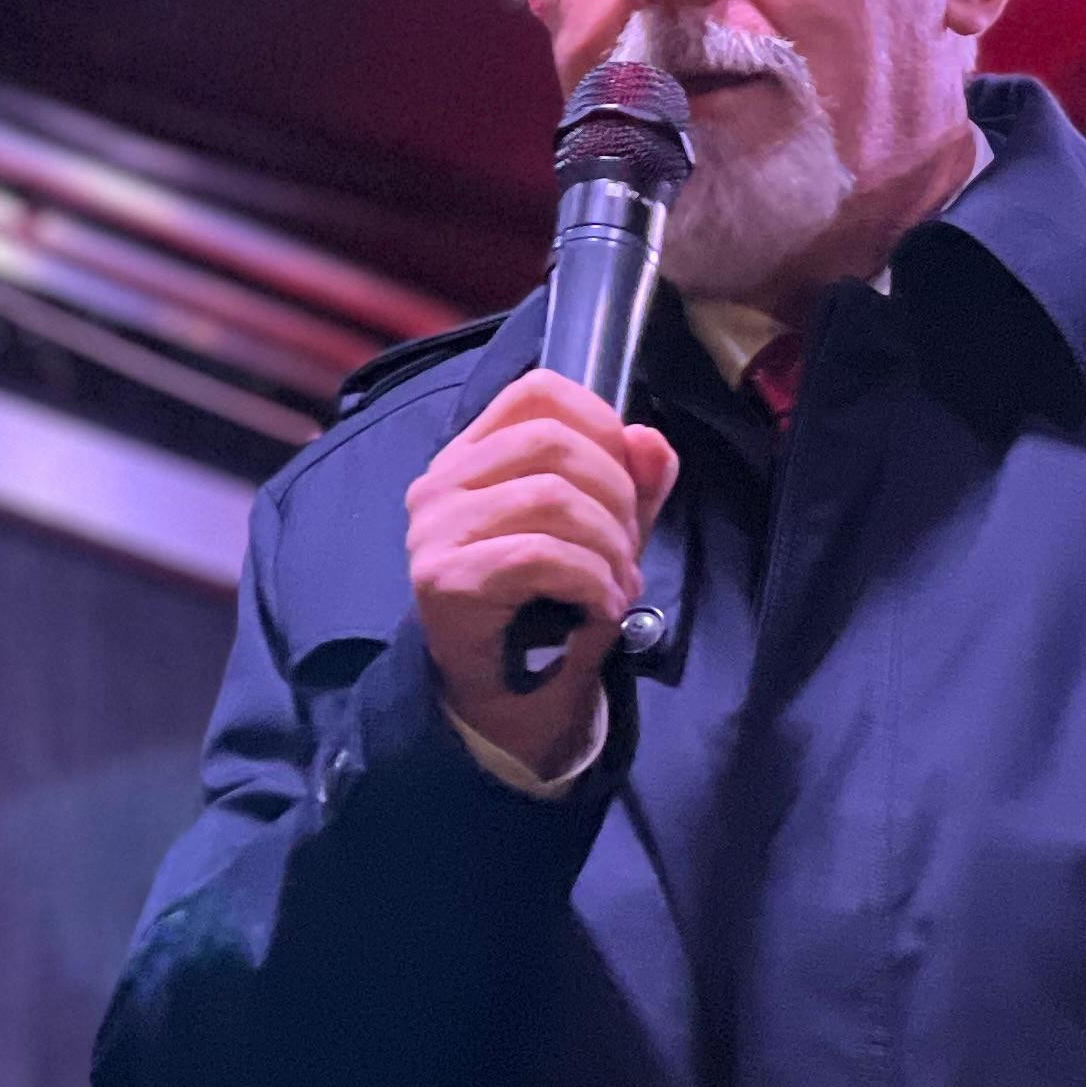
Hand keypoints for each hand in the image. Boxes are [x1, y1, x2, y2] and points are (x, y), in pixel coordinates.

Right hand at [406, 370, 680, 781]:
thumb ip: (633, 484)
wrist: (502, 694)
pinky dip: (589, 580)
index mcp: (475, 453)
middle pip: (552, 442)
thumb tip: (650, 441)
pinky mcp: (443, 578)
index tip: (629, 483)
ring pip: (551, 498)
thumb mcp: (603, 533)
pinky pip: (538, 555)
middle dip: (616, 497)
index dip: (601, 423)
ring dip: (608, 547)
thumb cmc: (546, 604)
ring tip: (617, 585)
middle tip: (629, 553)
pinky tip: (600, 607)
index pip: (538, 392)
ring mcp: (435, 529)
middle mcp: (442, 481)